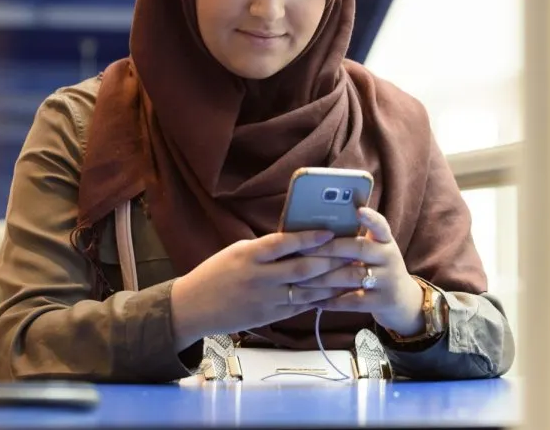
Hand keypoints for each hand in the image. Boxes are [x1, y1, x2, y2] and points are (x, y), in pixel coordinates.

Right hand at [169, 230, 354, 349]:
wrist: (193, 307)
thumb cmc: (215, 274)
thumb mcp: (236, 252)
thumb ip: (265, 248)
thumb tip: (297, 239)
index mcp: (249, 255)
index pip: (283, 243)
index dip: (308, 237)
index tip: (331, 231)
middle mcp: (259, 277)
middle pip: (303, 268)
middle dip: (332, 261)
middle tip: (356, 253)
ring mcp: (265, 299)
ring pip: (307, 290)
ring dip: (334, 282)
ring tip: (356, 274)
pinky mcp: (269, 317)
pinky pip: (300, 307)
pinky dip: (320, 300)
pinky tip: (337, 294)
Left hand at [297, 208, 425, 336]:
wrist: (404, 301)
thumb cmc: (379, 270)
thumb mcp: (375, 253)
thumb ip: (355, 242)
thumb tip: (318, 229)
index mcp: (385, 241)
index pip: (381, 225)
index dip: (371, 218)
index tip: (358, 210)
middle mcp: (389, 257)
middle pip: (359, 248)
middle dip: (329, 249)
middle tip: (303, 249)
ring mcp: (388, 280)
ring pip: (352, 276)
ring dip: (324, 278)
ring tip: (302, 280)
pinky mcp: (383, 302)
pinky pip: (353, 301)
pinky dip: (332, 302)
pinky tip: (315, 301)